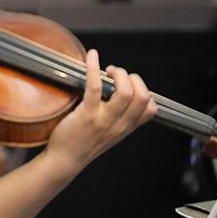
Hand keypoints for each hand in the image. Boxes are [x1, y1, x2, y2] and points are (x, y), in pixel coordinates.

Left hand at [42, 49, 155, 181]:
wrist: (65, 160)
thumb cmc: (83, 143)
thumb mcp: (110, 135)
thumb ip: (120, 120)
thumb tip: (121, 95)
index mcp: (126, 128)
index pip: (151, 108)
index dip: (144, 90)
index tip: (128, 84)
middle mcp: (119, 125)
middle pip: (142, 96)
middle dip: (131, 77)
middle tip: (115, 73)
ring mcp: (104, 120)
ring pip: (125, 92)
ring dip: (118, 73)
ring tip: (107, 70)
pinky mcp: (87, 115)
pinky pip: (95, 87)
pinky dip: (94, 67)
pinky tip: (92, 57)